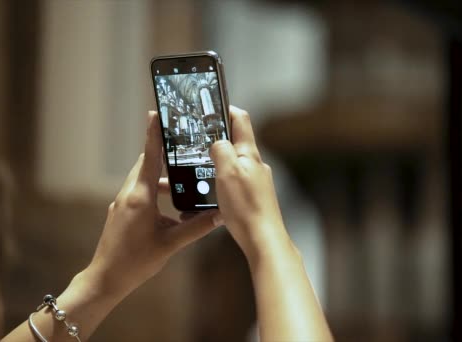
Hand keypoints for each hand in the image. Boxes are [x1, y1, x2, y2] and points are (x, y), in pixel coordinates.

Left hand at [87, 111, 222, 296]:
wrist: (105, 279)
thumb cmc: (134, 263)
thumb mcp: (169, 245)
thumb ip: (195, 229)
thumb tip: (219, 215)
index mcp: (140, 197)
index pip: (150, 157)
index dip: (154, 134)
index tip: (157, 113)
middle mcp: (129, 195)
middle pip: (147, 164)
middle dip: (164, 154)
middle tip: (182, 146)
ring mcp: (123, 203)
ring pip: (144, 180)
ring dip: (162, 178)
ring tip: (183, 183)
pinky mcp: (122, 213)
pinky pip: (140, 193)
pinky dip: (156, 193)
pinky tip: (171, 211)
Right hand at [210, 106, 289, 260]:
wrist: (263, 240)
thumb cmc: (247, 208)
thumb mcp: (228, 172)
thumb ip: (221, 150)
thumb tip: (217, 141)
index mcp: (250, 154)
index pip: (241, 120)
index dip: (226, 109)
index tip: (212, 105)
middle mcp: (255, 165)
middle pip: (236, 142)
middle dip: (217, 138)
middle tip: (198, 139)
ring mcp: (255, 182)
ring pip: (233, 164)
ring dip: (216, 163)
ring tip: (199, 169)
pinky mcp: (252, 198)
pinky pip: (233, 183)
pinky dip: (220, 183)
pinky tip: (211, 195)